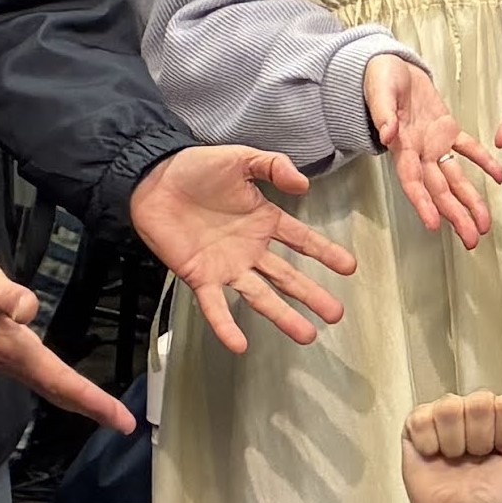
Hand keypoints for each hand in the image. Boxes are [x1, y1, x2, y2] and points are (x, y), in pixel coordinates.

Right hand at [0, 247, 134, 430]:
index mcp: (14, 350)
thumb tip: (28, 310)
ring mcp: (6, 358)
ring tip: (103, 409)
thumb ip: (7, 295)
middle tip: (123, 423)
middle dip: (92, 409)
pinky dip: (62, 386)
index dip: (93, 402)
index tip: (120, 419)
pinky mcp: (4, 350)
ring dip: (78, 400)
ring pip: (50, 387)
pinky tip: (68, 385)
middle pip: (59, 393)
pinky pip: (41, 376)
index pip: (62, 382)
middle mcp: (12, 361)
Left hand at [133, 141, 358, 353]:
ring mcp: (225, 266)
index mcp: (262, 220)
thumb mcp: (241, 158)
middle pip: (287, 277)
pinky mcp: (198, 276)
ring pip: (260, 296)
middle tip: (336, 314)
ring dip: (283, 316)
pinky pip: (214, 306)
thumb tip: (303, 184)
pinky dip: (226, 325)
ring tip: (307, 335)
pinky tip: (239, 344)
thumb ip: (273, 166)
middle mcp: (249, 249)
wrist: (152, 180)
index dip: (325, 253)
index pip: (302, 240)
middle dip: (312, 296)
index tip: (349, 267)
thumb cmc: (194, 167)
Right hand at [362, 55, 501, 246]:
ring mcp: (434, 143)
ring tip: (484, 224)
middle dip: (455, 215)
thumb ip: (383, 114)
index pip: (413, 181)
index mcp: (401, 146)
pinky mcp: (447, 129)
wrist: (390, 66)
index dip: (423, 204)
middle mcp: (419, 152)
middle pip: (439, 190)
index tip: (434, 225)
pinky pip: (468, 148)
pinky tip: (499, 176)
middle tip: (472, 240)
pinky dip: (483, 162)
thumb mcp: (379, 92)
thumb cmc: (379, 79)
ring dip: (470, 200)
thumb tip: (388, 134)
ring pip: (455, 178)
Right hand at [397, 389, 501, 502]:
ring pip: (451, 408)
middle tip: (480, 463)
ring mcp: (448, 417)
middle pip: (480, 402)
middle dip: (481, 440)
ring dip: (455, 444)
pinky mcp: (417, 426)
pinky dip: (430, 445)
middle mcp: (481, 413)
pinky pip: (423, 418)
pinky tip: (437, 459)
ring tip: (458, 463)